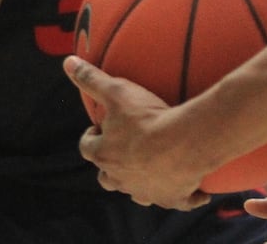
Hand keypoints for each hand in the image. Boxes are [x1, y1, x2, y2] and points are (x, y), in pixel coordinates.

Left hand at [64, 56, 209, 210]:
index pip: (87, 147)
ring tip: (153, 169)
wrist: (182, 142)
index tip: (99, 126)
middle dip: (110, 166)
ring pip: (138, 193)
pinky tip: (197, 194)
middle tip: (122, 150)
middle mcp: (121, 179)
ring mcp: (146, 192)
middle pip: (106, 178)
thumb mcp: (116, 91)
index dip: (91, 136)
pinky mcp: (173, 198)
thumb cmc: (146, 118)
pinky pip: (181, 202)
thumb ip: (92, 79)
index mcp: (104, 154)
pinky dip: (187, 198)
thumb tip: (68, 63)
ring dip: (141, 183)